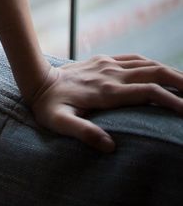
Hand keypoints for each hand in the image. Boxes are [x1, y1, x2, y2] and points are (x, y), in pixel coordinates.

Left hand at [26, 54, 182, 153]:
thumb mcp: (60, 123)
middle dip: (179, 81)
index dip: (170, 99)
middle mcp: (111, 74)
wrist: (37, 79)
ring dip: (170, 71)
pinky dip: (153, 64)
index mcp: (107, 91)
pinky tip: (161, 71)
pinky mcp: (104, 60)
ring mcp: (108, 64)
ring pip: (147, 62)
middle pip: (154, 71)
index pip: (148, 91)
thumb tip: (110, 147)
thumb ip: (83, 133)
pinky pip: (134, 58)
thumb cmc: (49, 107)